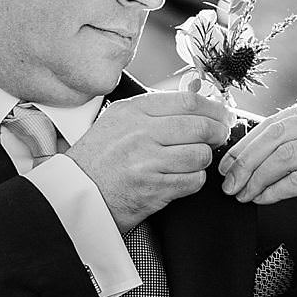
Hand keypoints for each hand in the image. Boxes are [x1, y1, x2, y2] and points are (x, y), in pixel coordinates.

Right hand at [67, 91, 232, 230]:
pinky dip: (193, 181)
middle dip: (217, 132)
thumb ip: (154, 110)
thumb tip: (199, 100)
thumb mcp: (118, 122)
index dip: (214, 108)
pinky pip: (193, 181)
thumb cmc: (98, 159)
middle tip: (218, 136)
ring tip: (190, 161)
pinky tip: (180, 179)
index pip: (188, 102)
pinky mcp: (154, 189)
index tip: (222, 114)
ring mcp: (147, 162)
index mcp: (133, 111)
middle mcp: (140, 133)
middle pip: (200, 126)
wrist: (74, 196)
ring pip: (200, 155)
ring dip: (202, 159)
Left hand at [217, 97, 296, 252]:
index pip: (275, 123)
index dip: (246, 145)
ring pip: (285, 158)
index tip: (226, 165)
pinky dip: (274, 191)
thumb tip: (237, 157)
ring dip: (257, 179)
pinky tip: (262, 199)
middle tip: (229, 183)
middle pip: (277, 138)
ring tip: (243, 194)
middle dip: (246, 163)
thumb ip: (285, 146)